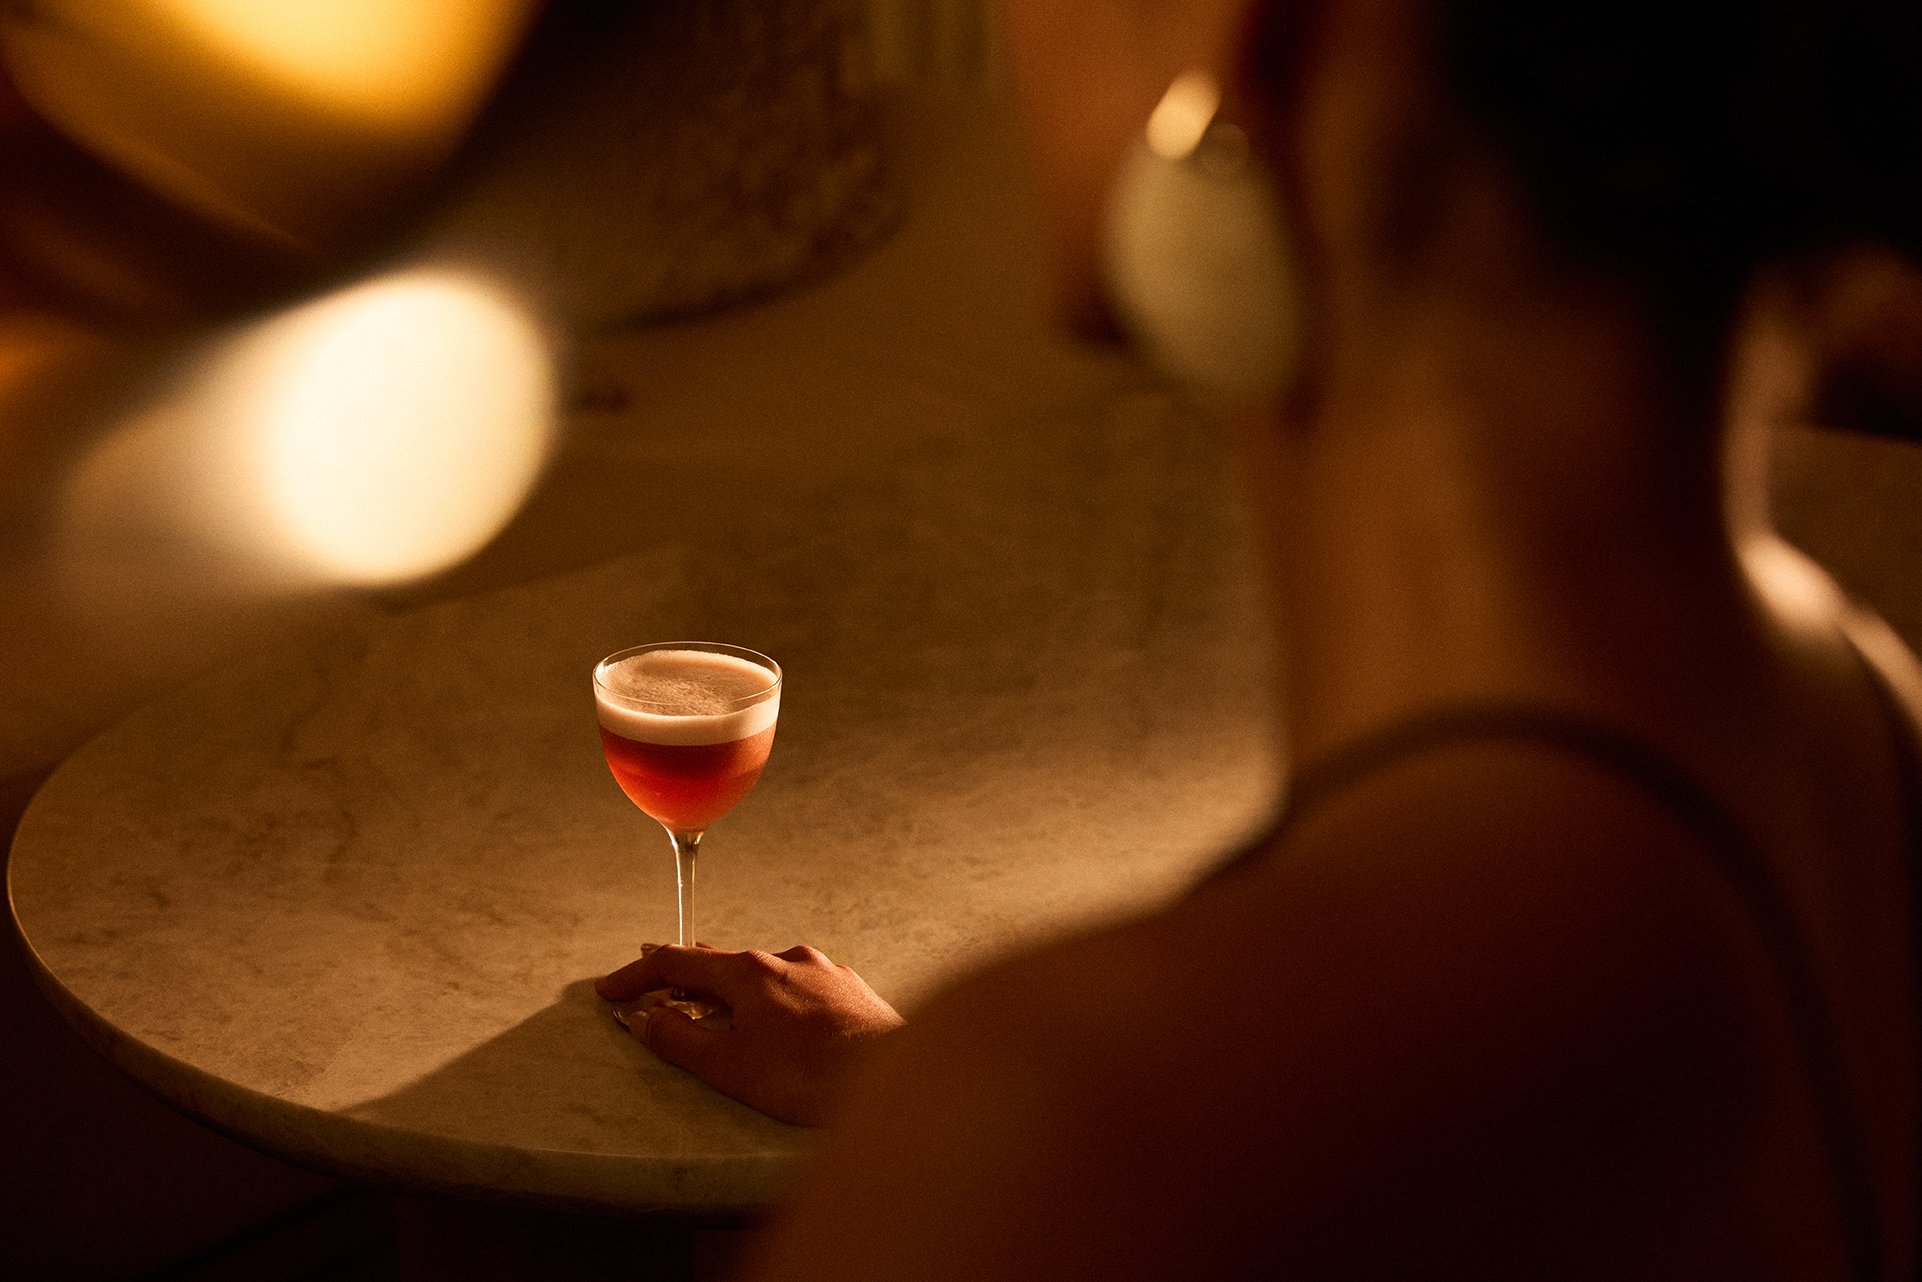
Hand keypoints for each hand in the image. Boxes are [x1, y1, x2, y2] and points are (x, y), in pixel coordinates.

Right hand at [597, 944, 904, 1125]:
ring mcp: (823, 971)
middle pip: (721, 963)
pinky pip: (797, 987)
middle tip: (654, 986)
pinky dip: (770, 999)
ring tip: (713, 1007)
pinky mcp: (851, 991)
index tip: (609, 991)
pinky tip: (778, 1021)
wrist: (898, 1081)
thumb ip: (680, 1039)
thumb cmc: (811, 1078)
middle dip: (684, 977)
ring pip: (763, 974)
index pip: (677, 963)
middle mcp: (786, 958)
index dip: (637, 976)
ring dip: (731, 991)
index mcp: (749, 971)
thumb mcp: (729, 1066)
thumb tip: (644, 1017)